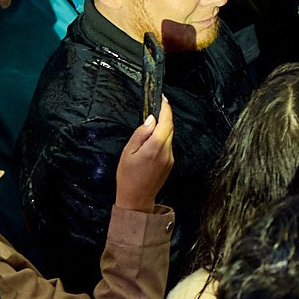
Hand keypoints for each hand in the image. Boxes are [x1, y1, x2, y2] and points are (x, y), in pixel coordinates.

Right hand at [115, 97, 175, 211]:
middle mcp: (166, 152)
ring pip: (169, 137)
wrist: (136, 199)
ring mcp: (170, 158)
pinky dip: (161, 140)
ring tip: (148, 128)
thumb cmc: (128, 177)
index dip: (166, 109)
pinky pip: (167, 146)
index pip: (166, 122)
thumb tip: (151, 120)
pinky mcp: (170, 163)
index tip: (163, 99)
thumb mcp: (128, 152)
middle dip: (164, 117)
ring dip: (162, 129)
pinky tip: (150, 143)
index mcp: (155, 147)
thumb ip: (140, 134)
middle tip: (155, 108)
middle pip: (170, 128)